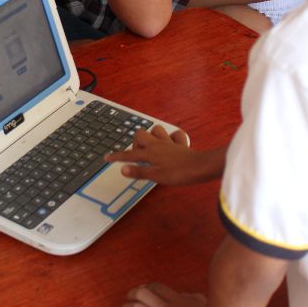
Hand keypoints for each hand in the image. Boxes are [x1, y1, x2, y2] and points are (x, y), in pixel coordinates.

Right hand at [105, 125, 223, 185]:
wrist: (199, 167)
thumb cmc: (178, 173)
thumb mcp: (156, 176)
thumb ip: (139, 172)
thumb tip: (122, 170)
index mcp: (150, 153)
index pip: (129, 155)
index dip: (117, 156)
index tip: (107, 158)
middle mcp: (158, 144)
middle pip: (140, 134)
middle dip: (136, 143)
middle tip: (138, 156)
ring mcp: (169, 143)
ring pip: (156, 130)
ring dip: (152, 137)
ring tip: (152, 149)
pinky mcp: (181, 144)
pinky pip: (175, 135)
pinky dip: (172, 138)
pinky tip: (172, 145)